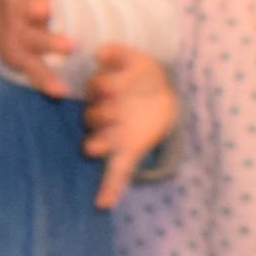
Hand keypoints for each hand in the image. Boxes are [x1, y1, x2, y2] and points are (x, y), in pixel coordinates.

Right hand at [78, 43, 177, 206]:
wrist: (163, 94)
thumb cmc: (142, 76)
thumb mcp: (134, 59)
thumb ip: (116, 53)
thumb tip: (99, 52)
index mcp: (102, 95)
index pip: (95, 92)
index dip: (102, 89)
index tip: (110, 86)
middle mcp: (102, 118)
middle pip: (92, 119)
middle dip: (101, 116)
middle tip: (114, 112)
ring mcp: (114, 137)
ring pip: (97, 145)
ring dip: (100, 145)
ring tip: (104, 146)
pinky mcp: (128, 152)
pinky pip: (116, 174)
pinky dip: (109, 190)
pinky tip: (104, 204)